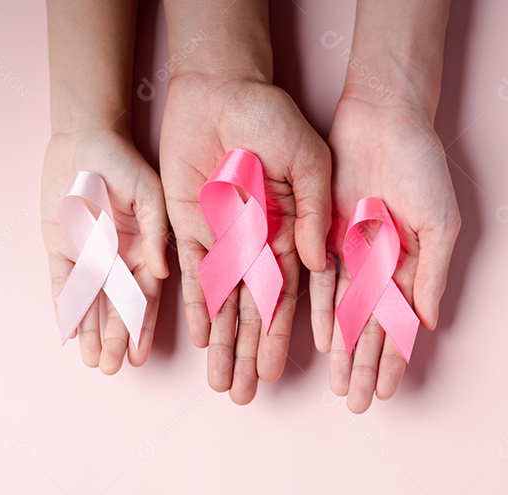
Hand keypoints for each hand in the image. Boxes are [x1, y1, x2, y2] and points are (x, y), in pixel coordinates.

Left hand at [41, 127, 168, 373]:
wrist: (85, 138)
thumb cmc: (124, 162)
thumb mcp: (150, 193)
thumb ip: (154, 233)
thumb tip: (161, 272)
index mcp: (145, 250)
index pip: (145, 298)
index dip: (143, 328)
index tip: (141, 355)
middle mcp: (118, 259)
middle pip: (118, 308)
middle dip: (116, 339)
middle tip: (112, 369)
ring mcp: (89, 255)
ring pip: (91, 303)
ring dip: (93, 332)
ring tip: (94, 363)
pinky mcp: (61, 247)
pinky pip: (63, 284)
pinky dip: (65, 307)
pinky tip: (68, 333)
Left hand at [160, 74, 330, 403]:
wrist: (221, 84)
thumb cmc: (273, 115)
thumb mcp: (310, 159)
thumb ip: (313, 211)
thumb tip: (318, 264)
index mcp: (294, 232)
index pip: (295, 299)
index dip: (287, 338)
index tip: (288, 376)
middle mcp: (259, 244)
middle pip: (256, 312)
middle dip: (250, 354)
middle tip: (244, 397)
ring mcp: (224, 238)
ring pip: (224, 303)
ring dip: (223, 344)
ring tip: (222, 385)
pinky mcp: (190, 226)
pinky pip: (191, 276)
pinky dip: (195, 307)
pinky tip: (199, 341)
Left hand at [311, 95, 461, 412]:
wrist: (384, 121)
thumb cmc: (421, 167)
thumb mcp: (440, 222)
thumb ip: (432, 273)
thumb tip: (430, 323)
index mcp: (411, 264)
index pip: (400, 324)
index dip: (393, 359)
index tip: (385, 392)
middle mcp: (380, 265)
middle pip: (369, 328)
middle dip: (363, 367)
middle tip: (355, 404)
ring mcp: (351, 253)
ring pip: (343, 313)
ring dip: (342, 350)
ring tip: (337, 385)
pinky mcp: (323, 234)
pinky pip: (318, 282)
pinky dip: (318, 311)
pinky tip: (320, 341)